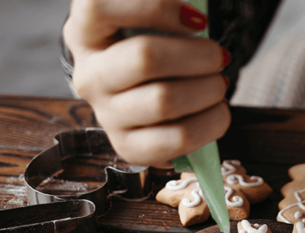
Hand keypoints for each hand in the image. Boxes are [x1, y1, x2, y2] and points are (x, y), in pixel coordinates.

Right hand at [63, 0, 230, 167]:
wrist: (142, 94)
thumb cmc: (152, 48)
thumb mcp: (148, 21)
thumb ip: (166, 11)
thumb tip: (196, 18)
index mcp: (84, 32)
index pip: (99, 7)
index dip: (155, 7)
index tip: (199, 20)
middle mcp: (89, 75)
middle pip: (144, 58)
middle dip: (197, 55)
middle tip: (218, 56)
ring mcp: (106, 115)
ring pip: (164, 101)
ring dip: (208, 90)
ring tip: (220, 83)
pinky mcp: (128, 147)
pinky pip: (176, 140)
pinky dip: (210, 123)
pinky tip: (218, 110)